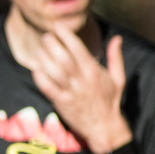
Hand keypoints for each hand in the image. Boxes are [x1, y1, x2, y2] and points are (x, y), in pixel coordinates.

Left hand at [34, 27, 132, 153]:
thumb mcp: (118, 78)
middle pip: (64, 59)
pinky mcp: (62, 103)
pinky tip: (35, 70)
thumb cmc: (110, 101)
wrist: (105, 127)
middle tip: (46, 36)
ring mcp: (71, 92)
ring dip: (45, 59)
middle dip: (53, 45)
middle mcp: (82, 80)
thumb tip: (117, 38)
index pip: (79, 49)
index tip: (58, 26)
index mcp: (95, 71)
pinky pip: (48, 89)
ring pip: (55, 72)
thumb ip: (115, 57)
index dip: (67, 36)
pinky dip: (41, 78)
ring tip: (39, 50)